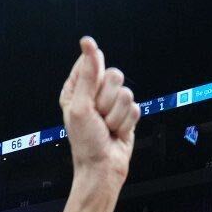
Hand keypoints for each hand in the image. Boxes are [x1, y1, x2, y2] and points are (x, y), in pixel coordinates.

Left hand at [60, 38, 138, 186]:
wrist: (102, 167)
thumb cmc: (86, 141)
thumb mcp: (80, 106)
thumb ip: (88, 75)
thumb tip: (89, 44)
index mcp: (77, 87)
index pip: (91, 62)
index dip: (94, 76)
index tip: (91, 94)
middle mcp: (95, 92)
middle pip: (114, 75)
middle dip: (107, 100)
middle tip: (98, 116)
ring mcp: (112, 103)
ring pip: (126, 93)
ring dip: (116, 115)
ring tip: (106, 127)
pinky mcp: (126, 114)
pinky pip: (135, 107)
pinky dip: (126, 123)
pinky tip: (116, 132)